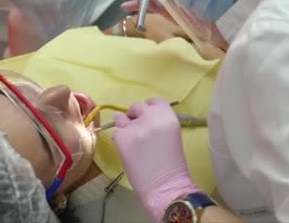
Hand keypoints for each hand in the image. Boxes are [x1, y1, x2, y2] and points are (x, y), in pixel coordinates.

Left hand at [113, 98, 201, 221]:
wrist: (165, 187)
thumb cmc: (172, 166)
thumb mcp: (171, 135)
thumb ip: (159, 123)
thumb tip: (142, 119)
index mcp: (168, 116)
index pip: (154, 101)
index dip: (149, 109)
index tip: (147, 117)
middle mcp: (151, 116)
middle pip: (138, 106)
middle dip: (135, 116)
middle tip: (137, 131)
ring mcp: (135, 126)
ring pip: (122, 117)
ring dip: (124, 125)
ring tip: (131, 141)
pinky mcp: (121, 137)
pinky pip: (116, 132)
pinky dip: (119, 139)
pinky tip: (127, 150)